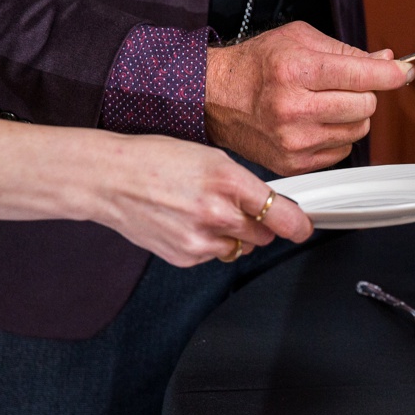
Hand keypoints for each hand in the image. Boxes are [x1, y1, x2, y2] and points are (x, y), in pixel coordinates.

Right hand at [90, 133, 314, 267]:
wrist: (110, 180)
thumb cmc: (156, 161)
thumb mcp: (210, 158)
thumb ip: (243, 183)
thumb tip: (271, 204)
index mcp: (227, 181)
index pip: (280, 213)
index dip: (297, 224)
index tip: (304, 228)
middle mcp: (216, 213)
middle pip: (264, 234)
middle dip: (259, 224)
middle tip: (238, 208)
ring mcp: (200, 239)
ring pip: (241, 247)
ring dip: (234, 235)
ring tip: (205, 212)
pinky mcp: (185, 257)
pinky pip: (214, 255)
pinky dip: (210, 243)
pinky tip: (188, 223)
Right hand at [204, 21, 414, 175]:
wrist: (214, 97)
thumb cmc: (255, 65)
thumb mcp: (298, 40)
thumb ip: (346, 50)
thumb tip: (387, 63)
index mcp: (297, 71)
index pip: (362, 76)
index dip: (391, 75)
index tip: (404, 72)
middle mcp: (295, 107)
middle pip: (366, 106)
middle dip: (364, 93)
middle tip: (343, 85)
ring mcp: (294, 140)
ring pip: (358, 130)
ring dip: (351, 116)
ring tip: (324, 103)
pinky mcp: (293, 162)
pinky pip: (341, 150)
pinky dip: (336, 135)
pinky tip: (313, 123)